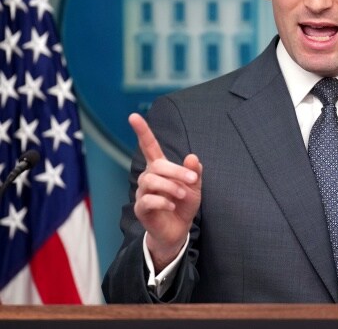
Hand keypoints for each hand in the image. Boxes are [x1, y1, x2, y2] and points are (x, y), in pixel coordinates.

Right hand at [129, 112, 201, 271]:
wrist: (178, 231)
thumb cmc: (183, 204)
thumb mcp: (194, 187)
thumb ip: (194, 172)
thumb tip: (192, 157)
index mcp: (160, 168)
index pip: (149, 146)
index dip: (142, 131)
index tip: (133, 116)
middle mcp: (148, 177)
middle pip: (157, 166)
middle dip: (176, 171)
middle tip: (193, 181)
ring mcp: (142, 193)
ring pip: (150, 181)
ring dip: (170, 186)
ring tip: (182, 194)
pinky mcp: (141, 209)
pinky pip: (147, 200)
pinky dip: (162, 200)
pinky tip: (172, 205)